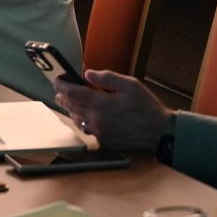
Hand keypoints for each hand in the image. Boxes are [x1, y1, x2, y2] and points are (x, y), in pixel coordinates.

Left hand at [53, 70, 171, 150]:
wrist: (159, 132)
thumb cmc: (146, 107)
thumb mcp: (130, 85)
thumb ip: (107, 78)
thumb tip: (87, 74)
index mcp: (102, 104)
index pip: (73, 93)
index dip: (62, 85)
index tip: (57, 80)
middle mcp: (97, 120)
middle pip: (71, 107)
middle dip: (63, 97)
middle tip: (60, 91)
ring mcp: (100, 133)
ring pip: (77, 120)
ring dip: (72, 110)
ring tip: (71, 102)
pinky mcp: (104, 142)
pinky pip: (88, 130)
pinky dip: (84, 121)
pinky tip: (87, 116)